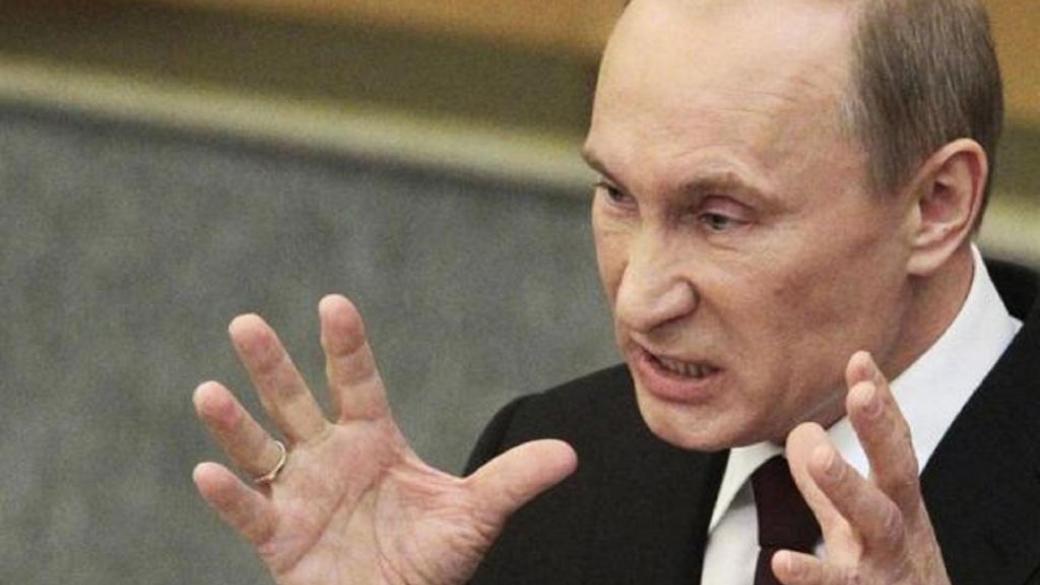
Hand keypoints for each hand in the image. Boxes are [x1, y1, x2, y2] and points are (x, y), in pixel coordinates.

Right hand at [192, 295, 576, 584]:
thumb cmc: (431, 559)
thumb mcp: (475, 515)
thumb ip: (513, 480)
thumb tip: (570, 453)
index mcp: (373, 440)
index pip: (357, 382)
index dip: (345, 347)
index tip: (334, 305)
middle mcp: (329, 457)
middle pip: (294, 402)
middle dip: (271, 364)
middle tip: (246, 323)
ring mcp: (299, 494)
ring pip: (260, 449)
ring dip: (234, 423)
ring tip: (209, 392)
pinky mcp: (279, 538)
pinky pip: (249, 511)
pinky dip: (228, 495)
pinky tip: (207, 472)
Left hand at [775, 352, 950, 584]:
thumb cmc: (890, 574)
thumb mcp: (861, 523)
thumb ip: (828, 484)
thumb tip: (803, 431)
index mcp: (897, 503)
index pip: (894, 444)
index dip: (882, 404)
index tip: (860, 359)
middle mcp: (898, 529)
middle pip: (896, 473)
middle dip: (880, 432)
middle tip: (860, 393)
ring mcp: (885, 566)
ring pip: (875, 523)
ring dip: (849, 487)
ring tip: (821, 458)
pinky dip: (812, 577)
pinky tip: (782, 561)